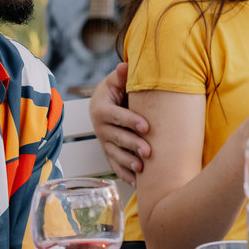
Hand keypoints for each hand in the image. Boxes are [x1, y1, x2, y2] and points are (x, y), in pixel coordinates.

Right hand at [90, 62, 150, 183]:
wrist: (108, 101)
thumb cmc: (117, 88)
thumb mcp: (117, 80)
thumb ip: (122, 75)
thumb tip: (125, 65)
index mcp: (101, 108)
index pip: (116, 116)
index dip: (130, 121)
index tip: (146, 127)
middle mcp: (100, 127)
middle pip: (116, 138)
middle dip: (132, 145)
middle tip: (148, 151)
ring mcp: (104, 142)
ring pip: (115, 154)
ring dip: (128, 162)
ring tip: (142, 169)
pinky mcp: (109, 152)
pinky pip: (115, 165)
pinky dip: (125, 174)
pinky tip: (137, 183)